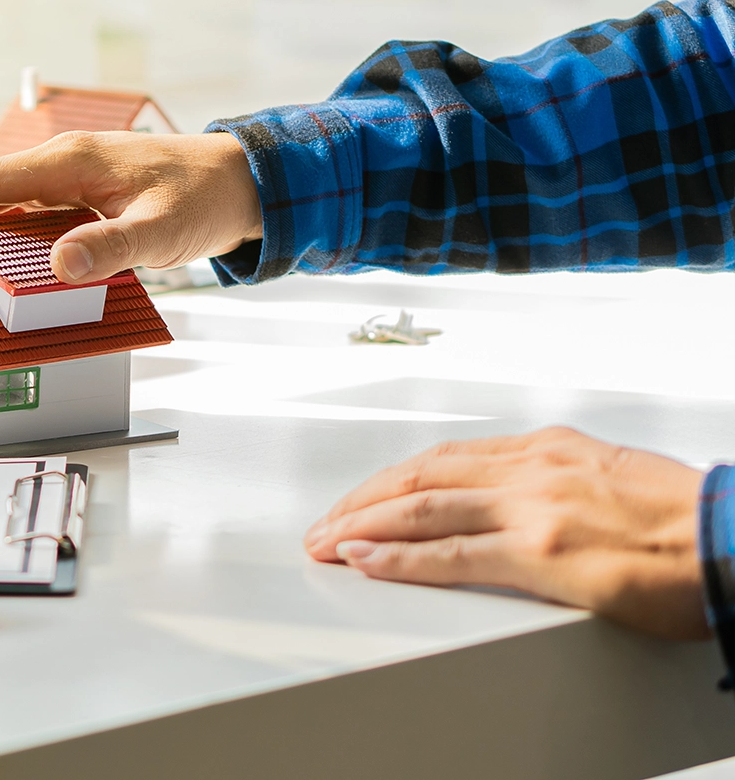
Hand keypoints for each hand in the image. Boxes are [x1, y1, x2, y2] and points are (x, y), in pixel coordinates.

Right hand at [0, 131, 261, 282]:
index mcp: (70, 161)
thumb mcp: (162, 230)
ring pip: (2, 206)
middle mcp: (60, 164)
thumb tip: (59, 267)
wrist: (240, 180)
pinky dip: (3, 241)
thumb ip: (112, 248)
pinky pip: (26, 217)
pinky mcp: (77, 197)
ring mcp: (67, 179)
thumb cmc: (203, 199)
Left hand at [303, 427, 707, 639]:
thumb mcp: (609, 477)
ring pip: (421, 508)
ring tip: (325, 542)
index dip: (393, 479)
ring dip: (362, 526)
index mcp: (546, 449)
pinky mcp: (542, 551)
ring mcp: (533, 507)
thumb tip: (517, 501)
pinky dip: (398, 557)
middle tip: (323, 524)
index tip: (362, 498)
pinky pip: (450, 554)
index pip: (445, 458)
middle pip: (419, 476)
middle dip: (362, 500)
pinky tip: (364, 562)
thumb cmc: (688, 520)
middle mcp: (531, 468)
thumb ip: (556, 483)